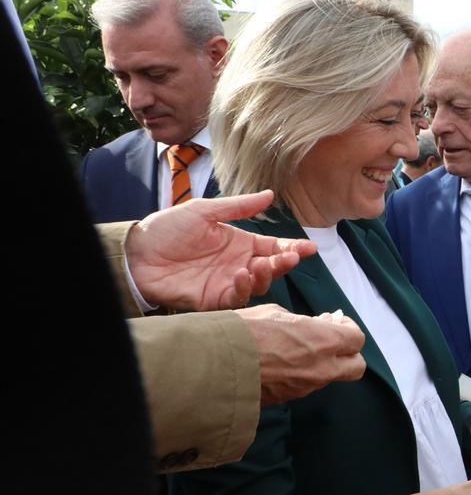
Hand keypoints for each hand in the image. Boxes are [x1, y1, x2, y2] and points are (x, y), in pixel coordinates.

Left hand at [125, 190, 316, 310]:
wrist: (137, 252)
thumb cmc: (167, 229)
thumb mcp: (204, 211)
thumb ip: (239, 207)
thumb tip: (271, 195)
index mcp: (240, 244)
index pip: (274, 247)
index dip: (292, 248)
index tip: (308, 247)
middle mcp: (239, 264)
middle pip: (272, 268)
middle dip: (285, 263)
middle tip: (291, 257)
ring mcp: (227, 283)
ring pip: (259, 285)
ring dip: (266, 276)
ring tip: (261, 264)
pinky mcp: (213, 300)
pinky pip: (237, 299)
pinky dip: (244, 289)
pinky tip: (242, 275)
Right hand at [236, 304, 366, 404]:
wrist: (213, 363)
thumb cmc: (243, 330)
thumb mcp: (277, 313)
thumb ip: (305, 322)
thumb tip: (317, 325)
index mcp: (323, 341)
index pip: (357, 339)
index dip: (348, 329)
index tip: (336, 322)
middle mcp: (321, 368)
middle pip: (356, 366)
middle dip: (348, 353)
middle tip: (331, 341)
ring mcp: (305, 387)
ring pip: (329, 377)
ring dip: (323, 364)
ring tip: (299, 349)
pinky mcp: (288, 399)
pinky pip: (305, 386)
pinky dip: (302, 375)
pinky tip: (282, 363)